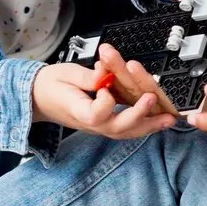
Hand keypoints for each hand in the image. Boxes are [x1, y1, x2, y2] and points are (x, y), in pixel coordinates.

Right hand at [32, 57, 175, 139]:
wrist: (38, 99)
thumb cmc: (51, 85)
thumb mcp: (66, 73)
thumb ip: (89, 76)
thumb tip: (108, 72)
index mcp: (76, 110)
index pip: (96, 114)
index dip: (105, 102)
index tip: (106, 87)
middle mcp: (89, 124)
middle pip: (116, 128)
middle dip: (138, 116)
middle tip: (152, 100)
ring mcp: (97, 127)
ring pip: (125, 133)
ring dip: (148, 126)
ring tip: (168, 120)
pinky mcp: (103, 125)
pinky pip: (125, 130)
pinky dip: (143, 126)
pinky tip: (158, 121)